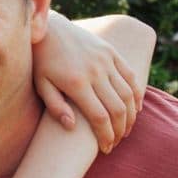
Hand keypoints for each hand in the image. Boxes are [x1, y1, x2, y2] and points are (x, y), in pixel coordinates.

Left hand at [34, 13, 141, 152]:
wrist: (49, 29)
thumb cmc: (42, 62)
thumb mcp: (41, 85)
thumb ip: (55, 106)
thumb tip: (71, 126)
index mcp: (76, 83)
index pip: (99, 117)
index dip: (105, 136)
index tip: (105, 148)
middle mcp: (95, 72)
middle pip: (117, 108)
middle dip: (120, 130)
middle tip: (116, 142)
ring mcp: (106, 60)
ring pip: (128, 94)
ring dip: (130, 116)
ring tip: (125, 129)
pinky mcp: (112, 52)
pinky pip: (130, 75)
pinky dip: (137, 93)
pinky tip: (135, 108)